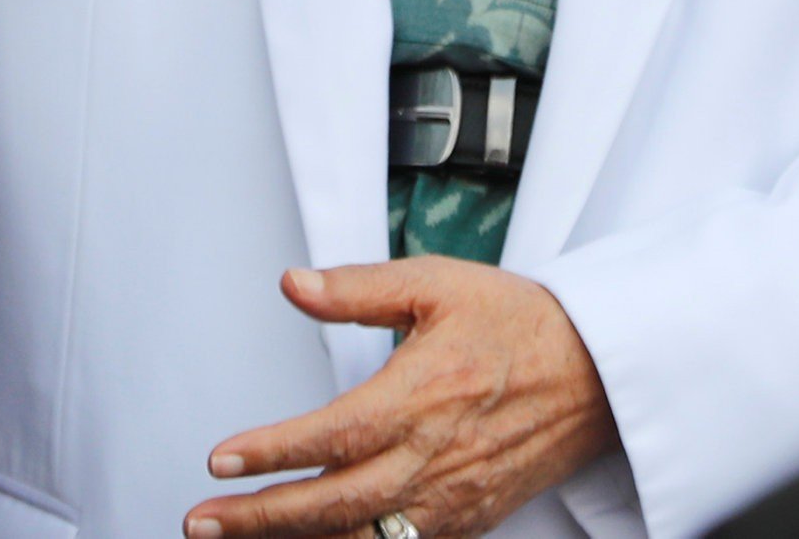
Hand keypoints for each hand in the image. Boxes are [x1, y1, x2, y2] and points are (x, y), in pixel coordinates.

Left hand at [184, 260, 617, 538]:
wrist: (595, 372)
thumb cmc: (516, 323)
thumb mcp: (436, 283)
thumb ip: (356, 289)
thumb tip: (292, 284)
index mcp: (422, 396)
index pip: (332, 437)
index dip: (271, 453)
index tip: (220, 460)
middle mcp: (434, 458)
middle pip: (335, 506)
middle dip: (261, 520)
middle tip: (203, 520)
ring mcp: (452, 499)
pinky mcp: (468, 520)